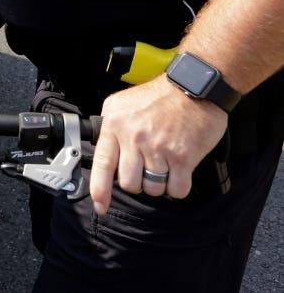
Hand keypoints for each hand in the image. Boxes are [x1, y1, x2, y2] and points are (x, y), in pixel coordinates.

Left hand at [89, 75, 227, 212]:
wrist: (193, 86)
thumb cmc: (159, 96)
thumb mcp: (122, 104)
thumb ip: (111, 128)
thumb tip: (105, 155)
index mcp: (115, 124)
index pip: (102, 164)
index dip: (99, 190)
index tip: (101, 206)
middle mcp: (134, 137)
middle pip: (129, 183)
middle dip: (138, 182)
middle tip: (147, 168)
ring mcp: (158, 148)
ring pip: (153, 189)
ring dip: (159, 184)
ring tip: (165, 164)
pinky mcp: (182, 157)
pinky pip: (177, 190)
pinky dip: (178, 186)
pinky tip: (180, 170)